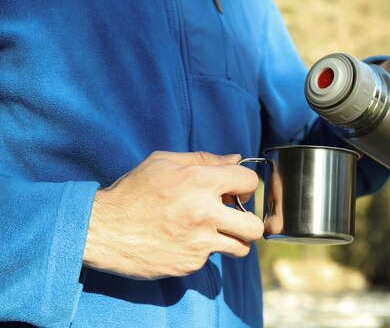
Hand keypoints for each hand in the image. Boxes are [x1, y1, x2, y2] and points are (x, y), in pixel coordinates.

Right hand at [83, 151, 262, 279]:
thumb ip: (204, 159)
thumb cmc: (133, 191)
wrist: (101, 229)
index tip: (234, 190)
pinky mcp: (189, 264)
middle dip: (248, 220)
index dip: (245, 184)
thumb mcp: (164, 162)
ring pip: (241, 247)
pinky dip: (202, 251)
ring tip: (215, 232)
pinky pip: (210, 259)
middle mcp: (204, 213)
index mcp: (200, 181)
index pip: (250, 182)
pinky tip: (183, 241)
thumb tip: (236, 160)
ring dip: (233, 240)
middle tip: (232, 217)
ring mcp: (198, 242)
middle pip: (254, 225)